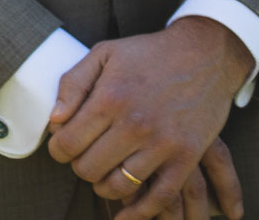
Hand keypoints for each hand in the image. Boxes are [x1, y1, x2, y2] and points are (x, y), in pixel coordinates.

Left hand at [47, 19, 251, 219]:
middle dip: (79, 166)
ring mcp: (163, 143)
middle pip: (89, 167)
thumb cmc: (147, 53)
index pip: (67, 142)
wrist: (204, 54)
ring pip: (119, 185)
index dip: (58, 150)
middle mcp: (134, 124)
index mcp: (109, 98)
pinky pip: (161, 196)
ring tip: (102, 175)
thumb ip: (72, 85)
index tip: (62, 146)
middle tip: (83, 157)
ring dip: (104, 186)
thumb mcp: (103, 54)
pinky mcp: (187, 156)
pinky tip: (126, 213)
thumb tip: (54, 120)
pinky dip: (141, 211)